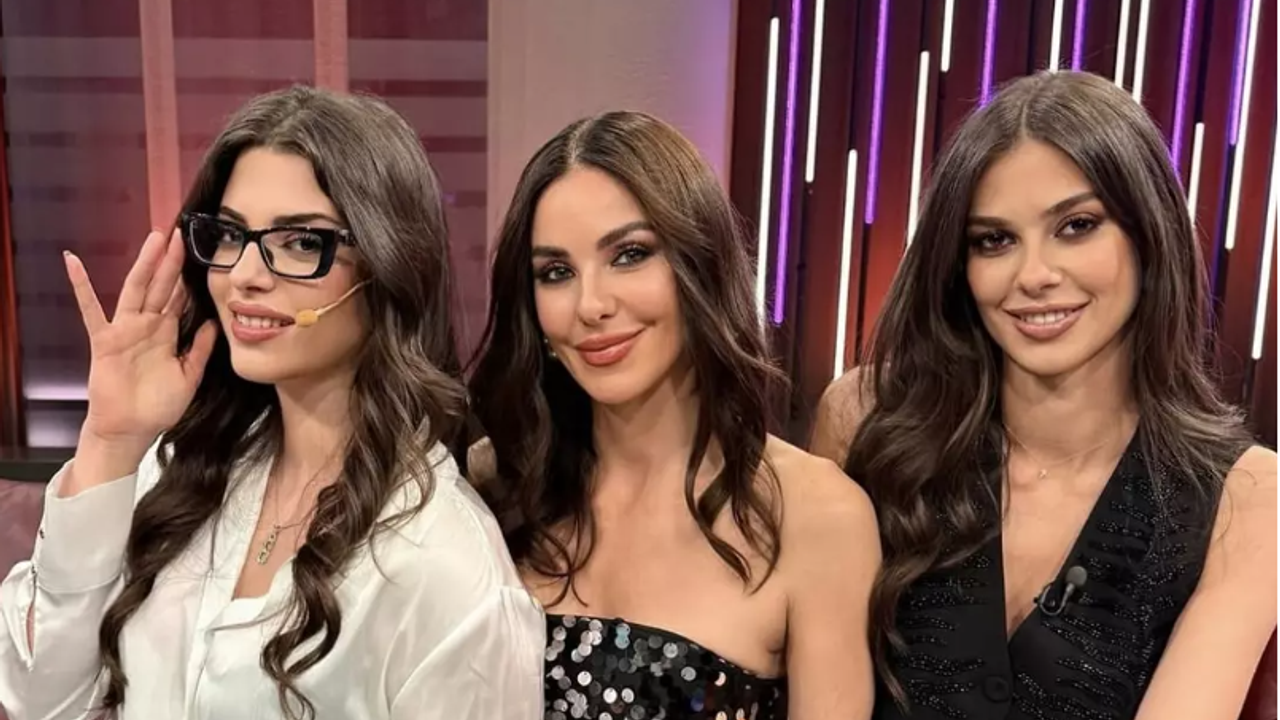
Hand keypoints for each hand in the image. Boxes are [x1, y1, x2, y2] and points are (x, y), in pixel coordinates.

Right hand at [66, 229, 217, 449]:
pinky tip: (72, 262)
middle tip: (179, 232)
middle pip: (161, 285)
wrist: (131, 430)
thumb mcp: (189, 375)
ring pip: (136, 289)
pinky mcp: (105, 341)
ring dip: (144, 264)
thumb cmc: (158, 406)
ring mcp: (125, 330)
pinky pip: (91, 311)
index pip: (179, 297)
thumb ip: (201, 350)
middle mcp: (146, 326)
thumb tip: (217, 324)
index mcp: (167, 333)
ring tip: (154, 237)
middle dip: (170, 260)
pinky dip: (81, 286)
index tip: (198, 251)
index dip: (187, 276)